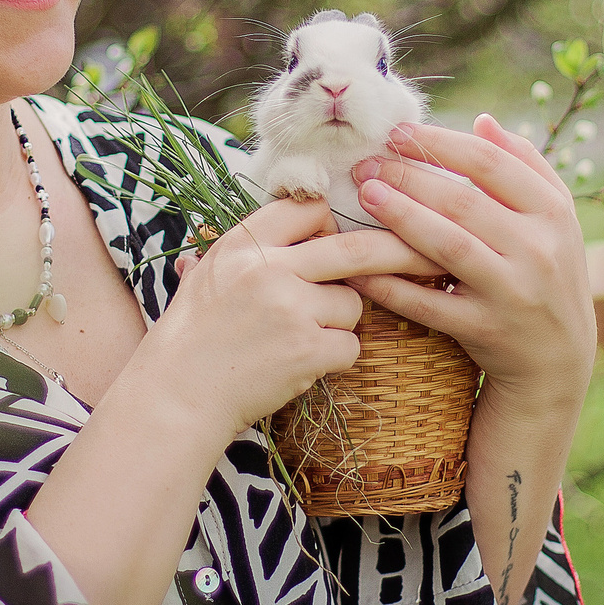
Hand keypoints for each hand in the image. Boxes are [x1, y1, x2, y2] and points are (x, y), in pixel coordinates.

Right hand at [153, 195, 440, 433]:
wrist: (176, 394)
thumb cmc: (191, 337)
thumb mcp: (208, 272)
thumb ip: (252, 246)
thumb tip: (299, 216)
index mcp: (243, 242)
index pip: (309, 209)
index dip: (329, 225)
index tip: (334, 241)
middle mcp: (269, 267)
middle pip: (355, 248)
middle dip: (396, 251)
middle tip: (427, 252)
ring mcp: (290, 307)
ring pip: (352, 304)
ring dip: (339, 322)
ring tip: (296, 339)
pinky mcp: (307, 348)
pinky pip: (349, 345)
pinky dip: (334, 357)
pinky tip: (300, 364)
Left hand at [344, 114, 596, 423]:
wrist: (558, 359)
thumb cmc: (549, 273)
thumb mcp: (555, 219)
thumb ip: (524, 166)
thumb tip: (483, 120)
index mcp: (554, 213)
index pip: (492, 164)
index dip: (440, 143)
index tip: (397, 132)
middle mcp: (538, 250)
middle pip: (463, 202)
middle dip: (409, 177)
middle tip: (365, 162)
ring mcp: (512, 292)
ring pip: (448, 247)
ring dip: (401, 217)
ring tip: (364, 195)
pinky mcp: (485, 330)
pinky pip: (430, 304)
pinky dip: (393, 285)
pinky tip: (361, 266)